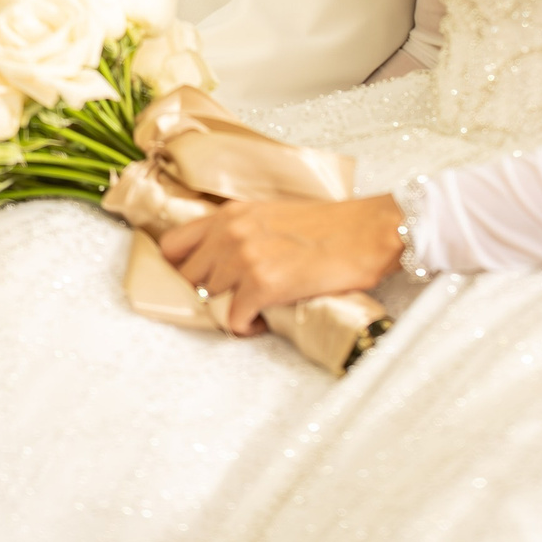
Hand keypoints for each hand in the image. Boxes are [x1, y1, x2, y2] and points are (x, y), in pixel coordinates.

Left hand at [160, 196, 404, 336]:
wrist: (369, 231)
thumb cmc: (330, 225)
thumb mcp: (273, 215)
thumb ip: (240, 231)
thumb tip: (218, 261)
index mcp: (231, 214)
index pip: (172, 244)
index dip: (178, 268)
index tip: (192, 281)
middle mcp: (231, 232)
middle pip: (187, 278)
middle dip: (206, 294)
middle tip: (229, 301)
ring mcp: (245, 258)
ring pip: (209, 301)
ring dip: (229, 311)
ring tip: (252, 311)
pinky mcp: (264, 285)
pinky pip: (235, 320)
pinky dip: (247, 327)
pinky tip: (263, 322)